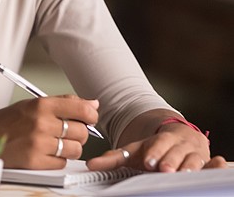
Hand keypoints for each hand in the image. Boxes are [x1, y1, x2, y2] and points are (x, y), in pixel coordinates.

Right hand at [0, 95, 99, 168]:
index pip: (81, 109)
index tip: (89, 118)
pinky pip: (62, 163)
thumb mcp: (34, 103)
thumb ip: (64, 102)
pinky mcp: (35, 161)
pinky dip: (57, 160)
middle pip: (81, 132)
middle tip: (66, 132)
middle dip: (78, 134)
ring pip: (75, 150)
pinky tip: (46, 152)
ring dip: (69, 148)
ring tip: (56, 143)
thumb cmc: (10, 120)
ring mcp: (39, 143)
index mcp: (42, 105)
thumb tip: (92, 104)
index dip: (90, 115)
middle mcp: (41, 123)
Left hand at [87, 122, 226, 172]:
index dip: (155, 152)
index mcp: (162, 139)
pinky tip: (220, 164)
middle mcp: (180, 144)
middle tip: (164, 170)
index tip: (149, 161)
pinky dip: (216, 164)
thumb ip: (114, 158)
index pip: (158, 145)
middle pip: (175, 153)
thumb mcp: (135, 151)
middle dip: (170, 161)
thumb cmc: (155, 149)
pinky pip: (212, 163)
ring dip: (190, 166)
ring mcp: (195, 153)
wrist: (178, 137)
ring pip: (194, 159)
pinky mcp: (207, 161)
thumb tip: (91, 164)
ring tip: (184, 174)